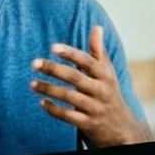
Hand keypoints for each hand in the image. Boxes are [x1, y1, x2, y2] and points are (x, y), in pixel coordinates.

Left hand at [31, 25, 148, 146]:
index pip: (88, 61)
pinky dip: (54, 109)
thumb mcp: (108, 73)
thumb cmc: (109, 94)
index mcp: (106, 75)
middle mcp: (102, 91)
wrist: (122, 128)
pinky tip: (42, 102)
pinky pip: (69, 116)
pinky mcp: (89, 124)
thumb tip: (97, 27)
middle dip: (54, 69)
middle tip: (34, 63)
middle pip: (76, 78)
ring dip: (49, 89)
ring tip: (32, 83)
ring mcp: (95, 108)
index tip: (53, 47)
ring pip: (69, 97)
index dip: (71, 54)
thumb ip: (99, 51)